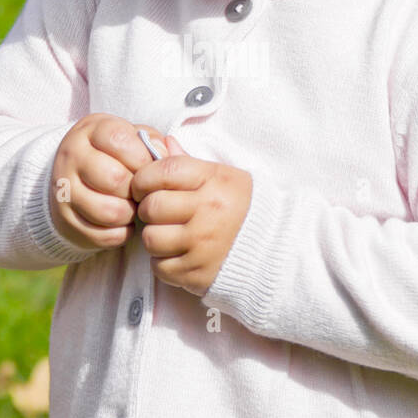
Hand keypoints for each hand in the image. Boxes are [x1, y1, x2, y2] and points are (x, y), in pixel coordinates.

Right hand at [49, 114, 168, 252]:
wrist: (75, 178)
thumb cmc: (114, 156)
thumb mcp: (131, 138)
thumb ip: (152, 142)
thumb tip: (164, 156)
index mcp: (90, 130)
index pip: (119, 140)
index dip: (141, 157)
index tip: (146, 166)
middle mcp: (71, 157)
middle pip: (115, 178)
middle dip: (137, 189)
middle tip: (142, 191)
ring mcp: (64, 190)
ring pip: (109, 211)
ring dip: (130, 213)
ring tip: (133, 207)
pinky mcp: (65, 221)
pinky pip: (103, 235)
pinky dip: (121, 233)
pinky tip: (123, 222)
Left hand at [131, 137, 252, 295]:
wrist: (274, 247)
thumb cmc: (241, 207)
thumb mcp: (222, 177)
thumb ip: (188, 162)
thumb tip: (161, 144)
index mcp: (215, 181)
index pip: (163, 171)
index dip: (144, 178)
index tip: (144, 185)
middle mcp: (209, 212)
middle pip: (151, 206)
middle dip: (149, 208)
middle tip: (160, 212)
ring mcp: (203, 246)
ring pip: (151, 238)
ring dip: (155, 237)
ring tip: (170, 234)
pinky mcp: (199, 273)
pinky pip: (160, 267)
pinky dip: (164, 262)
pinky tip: (179, 253)